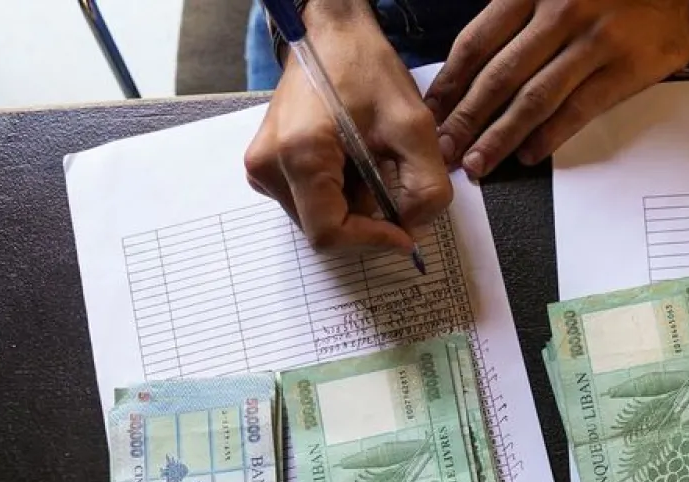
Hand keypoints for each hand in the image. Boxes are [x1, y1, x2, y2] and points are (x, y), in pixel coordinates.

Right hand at [244, 0, 451, 252]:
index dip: (372, 240)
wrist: (332, 34)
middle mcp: (269, 166)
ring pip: (318, 216)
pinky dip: (340, 191)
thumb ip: (425, 186)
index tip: (404, 232)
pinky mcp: (268, 165)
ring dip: (354, 202)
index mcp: (298, 154)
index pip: (330, 232)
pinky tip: (353, 159)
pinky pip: (309, 199)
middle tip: (390, 177)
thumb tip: (416, 225)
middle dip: (366, 217)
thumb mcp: (413, 126)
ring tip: (370, 159)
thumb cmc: (364, 67)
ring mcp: (263, 167)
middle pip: (324, 227)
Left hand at [425, 0, 688, 178]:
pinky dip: (550, 135)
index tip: (432, 115)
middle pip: (499, 76)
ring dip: (500, 136)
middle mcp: (560, 11)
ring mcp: (594, 42)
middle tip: (446, 152)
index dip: (451, 84)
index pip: (477, 42)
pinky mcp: (625, 68)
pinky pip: (578, 109)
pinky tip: (528, 154)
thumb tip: (469, 68)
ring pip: (534, 98)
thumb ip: (515, 16)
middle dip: (467, 119)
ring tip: (478, 163)